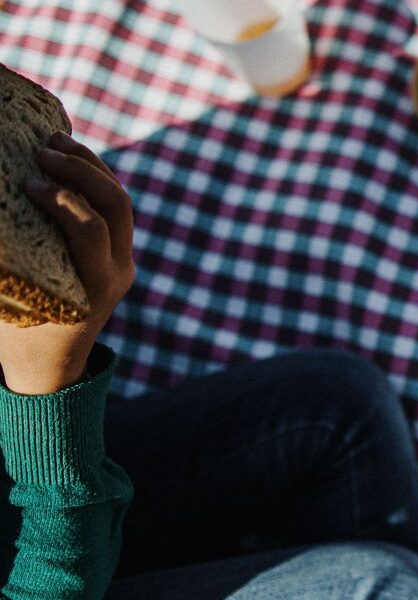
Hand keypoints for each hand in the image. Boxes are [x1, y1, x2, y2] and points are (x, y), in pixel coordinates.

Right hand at [0, 133, 134, 394]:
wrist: (53, 370)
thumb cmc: (16, 339)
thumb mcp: (4, 306)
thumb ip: (2, 265)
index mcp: (94, 287)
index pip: (90, 230)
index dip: (63, 200)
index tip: (28, 182)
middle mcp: (118, 271)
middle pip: (117, 207)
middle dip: (82, 171)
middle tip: (43, 150)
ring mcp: (123, 260)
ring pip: (120, 202)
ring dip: (90, 166)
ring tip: (54, 140)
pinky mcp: (117, 252)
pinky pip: (111, 207)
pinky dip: (90, 178)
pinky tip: (63, 158)